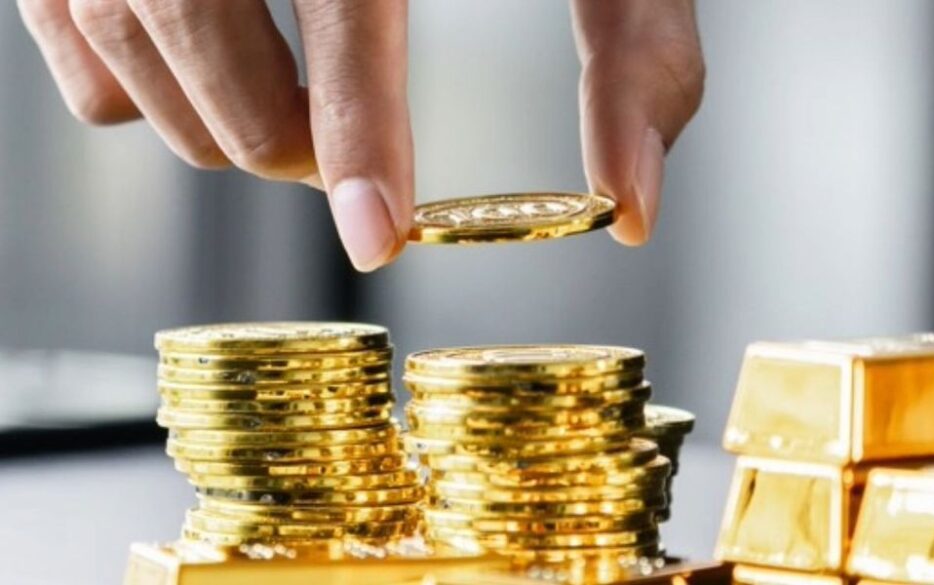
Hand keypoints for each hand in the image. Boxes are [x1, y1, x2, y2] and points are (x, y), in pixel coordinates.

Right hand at [18, 0, 703, 269]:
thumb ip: (627, 48)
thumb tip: (629, 198)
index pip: (345, 9)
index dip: (359, 135)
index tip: (379, 232)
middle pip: (228, 86)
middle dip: (296, 153)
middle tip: (340, 150)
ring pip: (140, 87)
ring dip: (223, 130)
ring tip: (283, 99)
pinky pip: (75, 58)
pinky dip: (141, 87)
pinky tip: (203, 52)